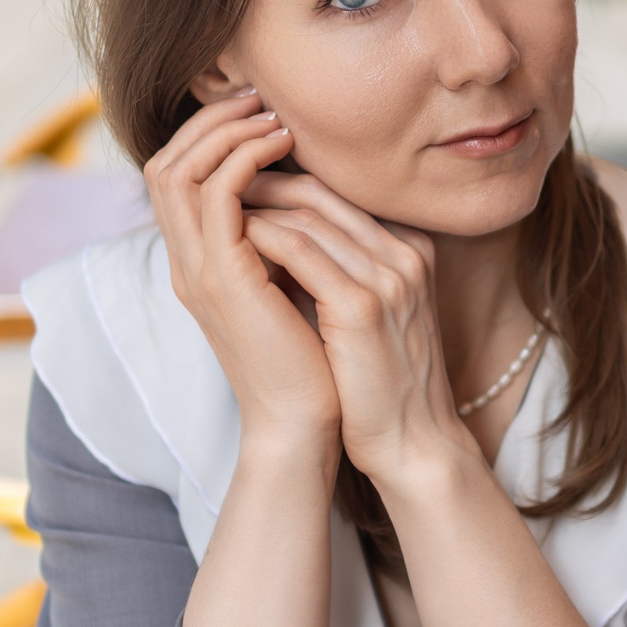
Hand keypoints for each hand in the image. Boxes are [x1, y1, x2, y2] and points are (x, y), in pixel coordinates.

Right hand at [145, 91, 340, 449]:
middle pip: (164, 165)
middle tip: (259, 99)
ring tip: (273, 116)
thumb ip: (281, 244)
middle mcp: (186, 265)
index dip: (207, 138)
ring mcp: (198, 271)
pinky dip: (243, 160)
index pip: (176, 180)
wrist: (307, 424)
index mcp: (198, 267)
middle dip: (208, 123)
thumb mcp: (291, 287)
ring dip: (224, 133)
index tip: (257, 114)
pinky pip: (217, 194)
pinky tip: (281, 149)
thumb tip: (302, 195)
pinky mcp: (224, 278)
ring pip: (179, 171)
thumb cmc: (312, 362)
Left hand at [239, 171, 466, 489]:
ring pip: (308, 214)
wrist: (414, 443)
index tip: (235, 186)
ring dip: (253, 207)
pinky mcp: (365, 305)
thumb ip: (341, 271)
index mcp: (409, 250)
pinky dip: (260, 238)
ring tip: (211, 212)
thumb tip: (279, 240)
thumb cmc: (381, 385)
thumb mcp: (370, 314)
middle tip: (213, 187)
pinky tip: (229, 242)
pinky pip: (301, 251)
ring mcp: (390, 275)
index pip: (336, 194)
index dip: (280, 182)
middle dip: (261, 182)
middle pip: (322, 192)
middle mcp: (405, 253)